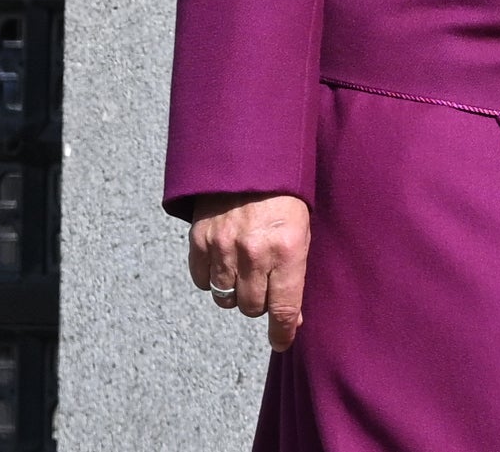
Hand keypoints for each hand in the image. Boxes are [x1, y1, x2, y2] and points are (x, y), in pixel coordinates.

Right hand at [188, 192, 310, 350]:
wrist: (247, 158)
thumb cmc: (283, 196)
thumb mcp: (301, 233)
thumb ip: (295, 275)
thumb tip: (291, 320)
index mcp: (286, 250)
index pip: (283, 309)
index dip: (282, 332)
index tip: (280, 341)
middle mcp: (254, 252)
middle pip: (252, 308)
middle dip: (259, 303)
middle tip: (263, 285)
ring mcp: (223, 246)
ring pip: (225, 299)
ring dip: (235, 293)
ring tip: (242, 274)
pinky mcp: (199, 239)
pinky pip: (202, 281)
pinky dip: (211, 279)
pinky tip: (222, 265)